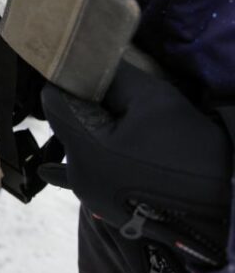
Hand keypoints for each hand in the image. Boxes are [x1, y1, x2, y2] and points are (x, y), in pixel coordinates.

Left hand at [40, 60, 230, 266]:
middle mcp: (78, 175)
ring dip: (92, 134)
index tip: (88, 74)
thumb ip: (113, 78)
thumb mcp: (154, 99)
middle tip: (115, 101)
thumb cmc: (190, 150)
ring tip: (124, 128)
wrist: (225, 203)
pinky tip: (67, 162)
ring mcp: (89, 195)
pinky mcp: (104, 208)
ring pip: (78, 148)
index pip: (54, 101)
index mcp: (84, 148)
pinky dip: (92, 160)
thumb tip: (89, 64)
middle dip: (85, 108)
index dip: (69, 83)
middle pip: (66, 125)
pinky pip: (89, 174)